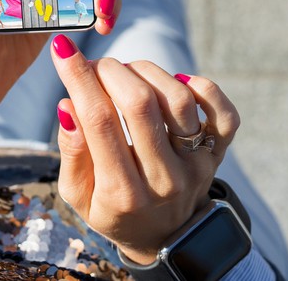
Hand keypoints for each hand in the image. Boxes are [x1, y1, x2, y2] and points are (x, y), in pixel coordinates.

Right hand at [50, 35, 240, 263]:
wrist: (164, 238)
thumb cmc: (113, 209)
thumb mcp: (78, 195)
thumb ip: (72, 152)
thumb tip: (68, 104)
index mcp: (122, 193)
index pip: (99, 121)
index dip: (79, 78)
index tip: (63, 49)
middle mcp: (163, 179)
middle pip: (140, 104)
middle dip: (111, 70)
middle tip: (97, 66)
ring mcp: (196, 166)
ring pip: (178, 100)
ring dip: (147, 72)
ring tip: (128, 74)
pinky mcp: (218, 155)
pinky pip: (224, 113)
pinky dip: (202, 87)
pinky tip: (176, 82)